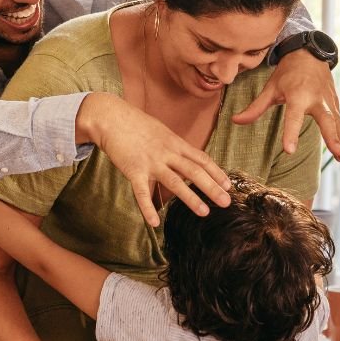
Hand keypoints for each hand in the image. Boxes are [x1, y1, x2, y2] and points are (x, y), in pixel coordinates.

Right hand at [78, 93, 229, 226]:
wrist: (111, 117)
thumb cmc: (135, 124)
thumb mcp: (161, 131)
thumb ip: (174, 146)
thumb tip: (187, 157)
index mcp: (175, 143)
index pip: (201, 159)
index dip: (216, 172)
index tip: (228, 185)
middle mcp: (167, 152)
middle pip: (194, 171)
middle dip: (212, 187)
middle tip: (227, 202)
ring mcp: (151, 162)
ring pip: (174, 182)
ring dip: (190, 198)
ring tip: (204, 212)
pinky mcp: (133, 170)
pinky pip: (142, 192)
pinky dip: (148, 208)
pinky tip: (154, 222)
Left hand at [233, 49, 339, 161]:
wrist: (309, 54)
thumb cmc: (287, 74)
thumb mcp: (270, 88)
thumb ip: (255, 108)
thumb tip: (235, 121)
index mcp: (297, 95)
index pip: (293, 117)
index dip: (290, 134)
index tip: (289, 150)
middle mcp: (316, 99)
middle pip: (325, 120)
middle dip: (331, 137)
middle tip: (337, 154)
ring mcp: (328, 101)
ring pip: (336, 123)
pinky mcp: (334, 103)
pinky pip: (339, 121)